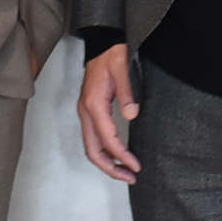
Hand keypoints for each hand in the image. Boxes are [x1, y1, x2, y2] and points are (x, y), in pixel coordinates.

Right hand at [77, 45, 139, 181]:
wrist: (102, 43)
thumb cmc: (112, 54)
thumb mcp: (122, 69)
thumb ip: (127, 92)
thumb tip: (132, 115)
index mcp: (93, 104)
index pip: (107, 139)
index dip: (121, 155)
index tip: (135, 165)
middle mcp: (86, 112)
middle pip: (93, 150)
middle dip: (111, 168)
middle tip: (130, 177)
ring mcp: (86, 112)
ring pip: (91, 146)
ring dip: (107, 162)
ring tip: (125, 172)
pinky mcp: (90, 111)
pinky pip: (94, 138)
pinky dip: (104, 151)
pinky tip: (117, 156)